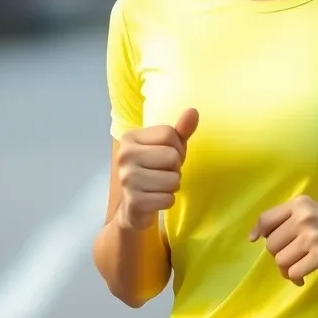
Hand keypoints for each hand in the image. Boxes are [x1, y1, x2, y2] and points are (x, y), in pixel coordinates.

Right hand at [115, 108, 198, 230]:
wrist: (134, 206)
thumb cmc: (154, 170)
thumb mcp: (168, 147)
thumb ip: (181, 130)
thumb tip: (193, 111)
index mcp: (130, 138)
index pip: (169, 134)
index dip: (177, 147)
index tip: (167, 157)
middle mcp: (124, 156)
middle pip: (172, 156)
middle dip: (175, 168)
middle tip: (163, 173)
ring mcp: (127, 180)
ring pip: (173, 180)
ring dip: (172, 185)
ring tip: (159, 186)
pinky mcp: (134, 202)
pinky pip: (168, 199)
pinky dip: (167, 201)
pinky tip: (155, 199)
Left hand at [249, 196, 317, 286]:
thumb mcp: (316, 214)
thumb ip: (291, 220)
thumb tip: (258, 236)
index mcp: (301, 204)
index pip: (266, 218)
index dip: (257, 231)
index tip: (255, 240)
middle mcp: (304, 217)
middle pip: (271, 244)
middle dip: (279, 256)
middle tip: (293, 259)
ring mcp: (312, 236)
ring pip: (280, 261)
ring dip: (287, 269)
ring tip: (300, 268)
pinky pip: (294, 272)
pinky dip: (296, 278)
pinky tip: (304, 277)